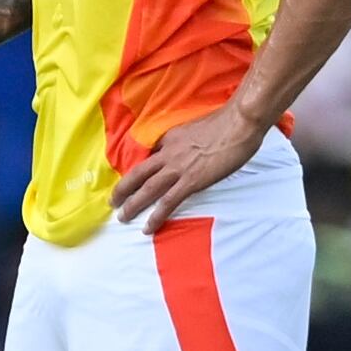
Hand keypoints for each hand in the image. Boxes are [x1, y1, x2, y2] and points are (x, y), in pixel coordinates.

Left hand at [111, 103, 265, 231]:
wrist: (239, 123)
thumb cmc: (226, 123)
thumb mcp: (197, 128)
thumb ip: (188, 140)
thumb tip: (191, 149)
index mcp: (170, 138)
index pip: (150, 155)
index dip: (140, 169)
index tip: (133, 180)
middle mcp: (168, 153)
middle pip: (138, 173)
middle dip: (123, 189)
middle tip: (112, 202)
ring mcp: (178, 168)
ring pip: (147, 189)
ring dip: (133, 205)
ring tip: (122, 217)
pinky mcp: (191, 181)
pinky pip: (168, 202)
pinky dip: (156, 216)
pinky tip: (148, 228)